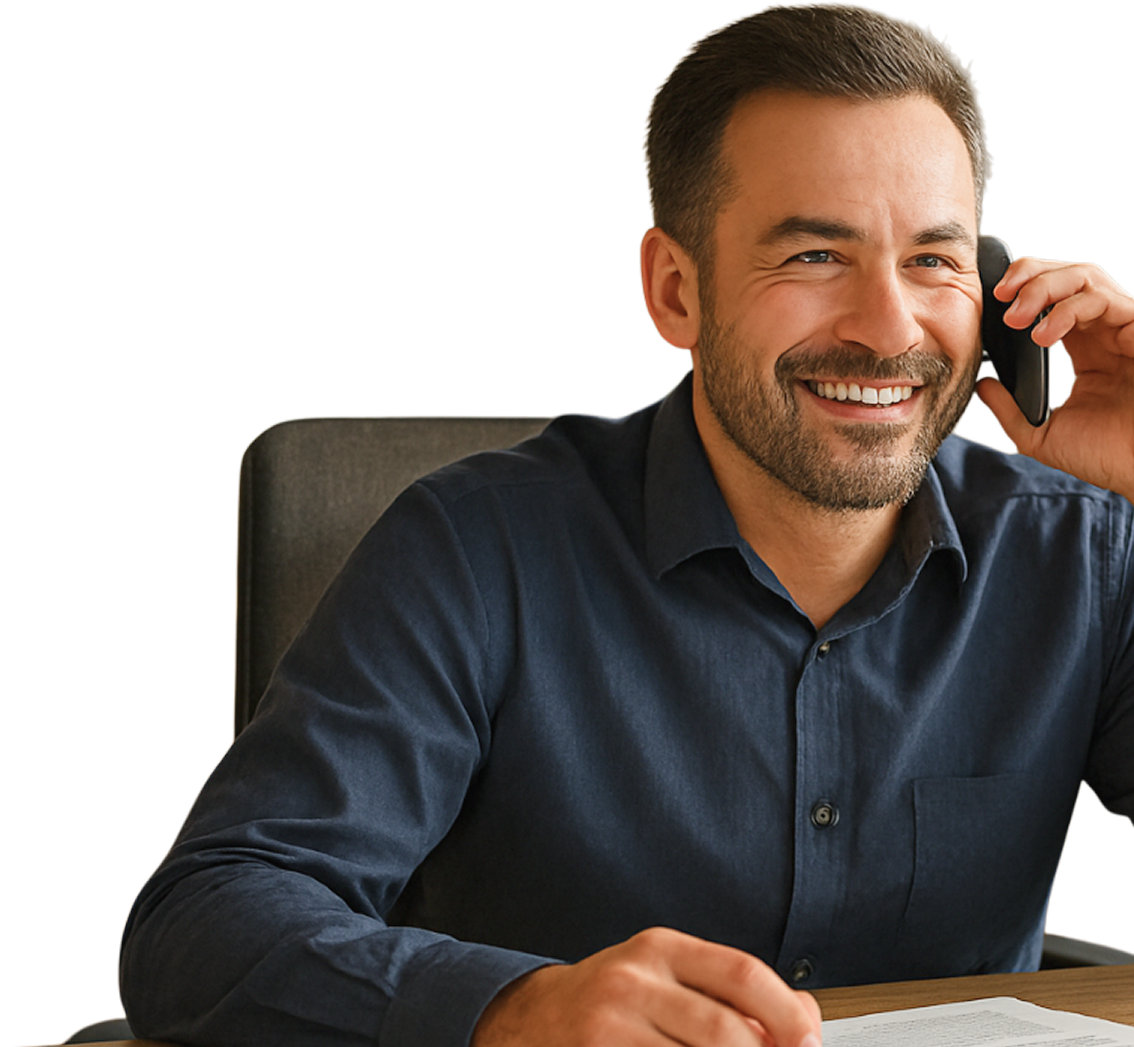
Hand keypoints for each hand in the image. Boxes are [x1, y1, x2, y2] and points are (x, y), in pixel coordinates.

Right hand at [471, 927, 822, 1046]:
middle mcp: (631, 979)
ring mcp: (608, 1025)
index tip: (808, 1041)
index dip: (787, 1014)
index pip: (741, 973)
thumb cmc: (612, 1000)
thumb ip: (730, 991)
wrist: (529, 1018)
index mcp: (659, 948)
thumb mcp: (666, 976)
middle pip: (723, 1030)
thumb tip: (806, 1018)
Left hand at [975, 255, 1133, 500]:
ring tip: (1017, 318)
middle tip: (1001, 296)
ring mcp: (1126, 329)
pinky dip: (1068, 309)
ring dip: (1043, 288)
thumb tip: (982, 385)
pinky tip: (1043, 336)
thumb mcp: (1043, 435)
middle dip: (1029, 275)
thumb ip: (1010, 410)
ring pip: (1086, 277)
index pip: (1054, 300)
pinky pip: (1105, 300)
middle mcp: (1107, 332)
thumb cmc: (1107, 456)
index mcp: (1087, 349)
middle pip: (1070, 276)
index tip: (992, 303)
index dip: (1023, 290)